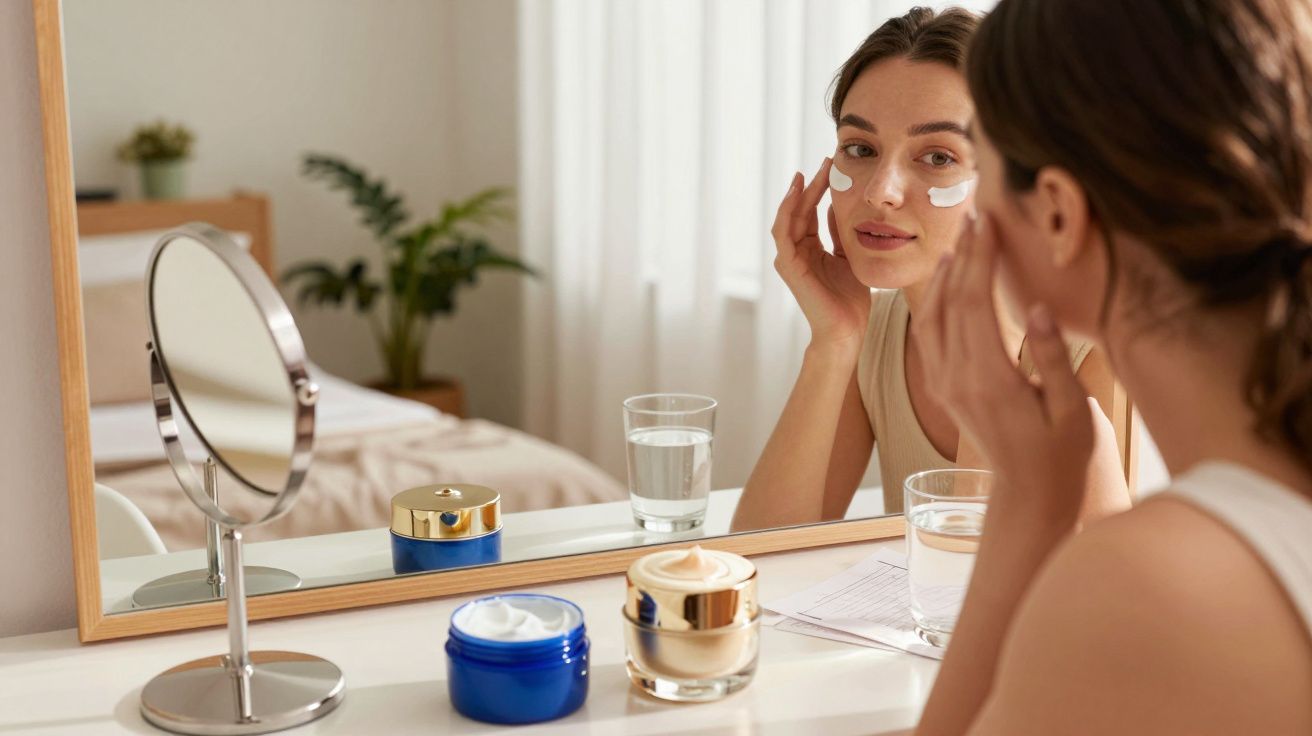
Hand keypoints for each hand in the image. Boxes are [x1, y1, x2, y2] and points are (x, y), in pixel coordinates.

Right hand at [772, 158, 871, 351]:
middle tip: (825, 161)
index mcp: (810, 250)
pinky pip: (783, 232)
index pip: (810, 212)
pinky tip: (798, 193)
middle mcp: (796, 252)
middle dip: (810, 185)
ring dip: (797, 194)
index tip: (832, 167)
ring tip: (808, 173)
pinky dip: (788, 211)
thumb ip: (839, 234)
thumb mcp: (849, 256)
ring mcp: (789, 259)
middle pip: (799, 210)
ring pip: (788, 217)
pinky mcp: (789, 266)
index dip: (819, 189)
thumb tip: (836, 206)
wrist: (847, 330)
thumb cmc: (850, 300)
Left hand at [911, 215, 1117, 524]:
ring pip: (931, 318)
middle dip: (963, 256)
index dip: (980, 259)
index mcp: (988, 380)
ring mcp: (944, 384)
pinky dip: (933, 302)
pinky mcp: (942, 388)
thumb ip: (1052, 360)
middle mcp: (956, 379)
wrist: (1029, 493)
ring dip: (943, 276)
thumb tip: (1036, 309)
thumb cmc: (1061, 454)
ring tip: (961, 241)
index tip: (988, 222)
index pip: (974, 305)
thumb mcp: (1071, 410)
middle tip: (975, 216)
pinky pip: (927, 337)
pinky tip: (945, 282)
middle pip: (949, 303)